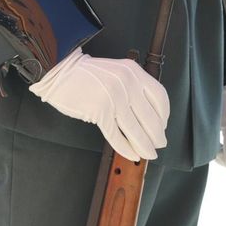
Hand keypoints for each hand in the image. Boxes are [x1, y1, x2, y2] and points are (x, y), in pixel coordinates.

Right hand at [28, 48, 170, 161]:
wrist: (61, 73)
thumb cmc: (87, 75)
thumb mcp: (117, 72)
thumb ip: (133, 87)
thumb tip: (147, 115)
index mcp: (134, 72)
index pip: (159, 96)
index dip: (164, 115)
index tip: (163, 125)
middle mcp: (127, 84)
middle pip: (150, 116)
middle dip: (157, 135)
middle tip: (159, 144)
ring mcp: (113, 98)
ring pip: (135, 129)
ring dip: (145, 145)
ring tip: (149, 153)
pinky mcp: (100, 112)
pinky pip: (117, 135)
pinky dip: (126, 148)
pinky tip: (132, 154)